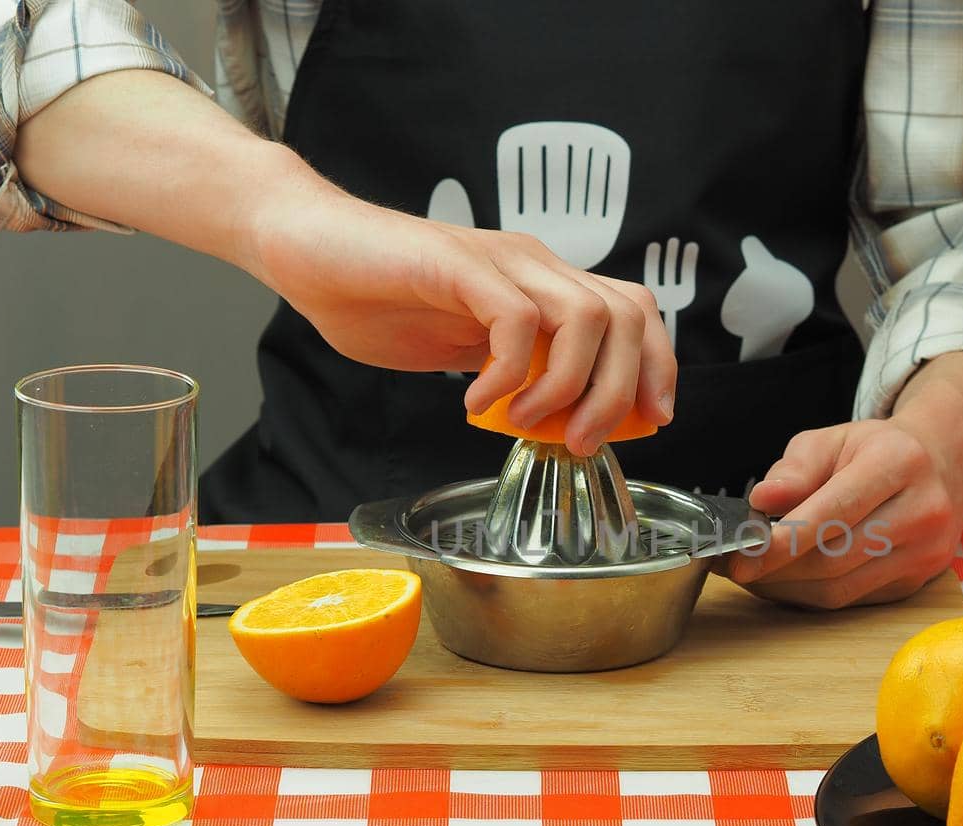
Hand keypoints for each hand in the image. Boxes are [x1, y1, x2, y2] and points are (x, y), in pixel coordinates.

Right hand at [12, 72, 673, 456]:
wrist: (306, 247)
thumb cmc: (378, 297)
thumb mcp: (465, 350)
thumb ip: (515, 374)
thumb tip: (560, 422)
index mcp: (543, 283)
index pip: (635, 311)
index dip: (656, 367)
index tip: (650, 421)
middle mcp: (533, 265)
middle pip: (625, 317)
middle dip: (619, 392)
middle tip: (581, 440)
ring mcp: (497, 261)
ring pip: (584, 317)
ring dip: (567, 387)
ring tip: (527, 424)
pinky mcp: (456, 266)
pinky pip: (515, 320)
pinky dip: (508, 373)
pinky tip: (474, 400)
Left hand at [723, 351, 962, 608]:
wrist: (946, 463)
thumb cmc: (878, 450)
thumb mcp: (834, 439)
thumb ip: (796, 468)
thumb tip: (762, 499)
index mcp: (900, 463)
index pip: (834, 512)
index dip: (782, 541)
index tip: (740, 555)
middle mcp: (922, 511)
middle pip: (834, 559)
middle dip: (775, 570)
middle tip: (734, 566)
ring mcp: (925, 553)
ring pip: (840, 589)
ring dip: (786, 588)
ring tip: (752, 574)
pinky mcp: (917, 581)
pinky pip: (851, 600)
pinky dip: (809, 595)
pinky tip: (785, 580)